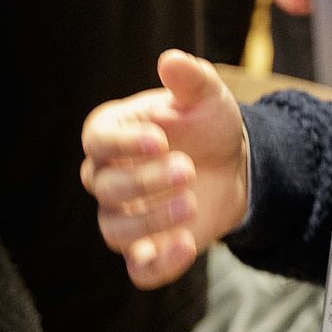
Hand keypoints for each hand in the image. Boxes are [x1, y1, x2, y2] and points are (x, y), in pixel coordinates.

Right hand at [81, 49, 248, 288]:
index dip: (123, 144)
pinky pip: (139, 270)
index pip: (97, 141)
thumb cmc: (206, 124)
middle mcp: (108, 177)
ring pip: (114, 230)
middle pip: (104, 187)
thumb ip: (189, 79)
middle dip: (145, 181)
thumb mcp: (205, 96)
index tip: (160, 140)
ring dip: (150, 221)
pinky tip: (187, 245)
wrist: (233, 164)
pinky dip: (158, 265)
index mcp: (111, 133)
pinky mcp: (148, 251)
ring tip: (191, 203)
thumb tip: (170, 61)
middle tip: (188, 168)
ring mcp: (124, 216)